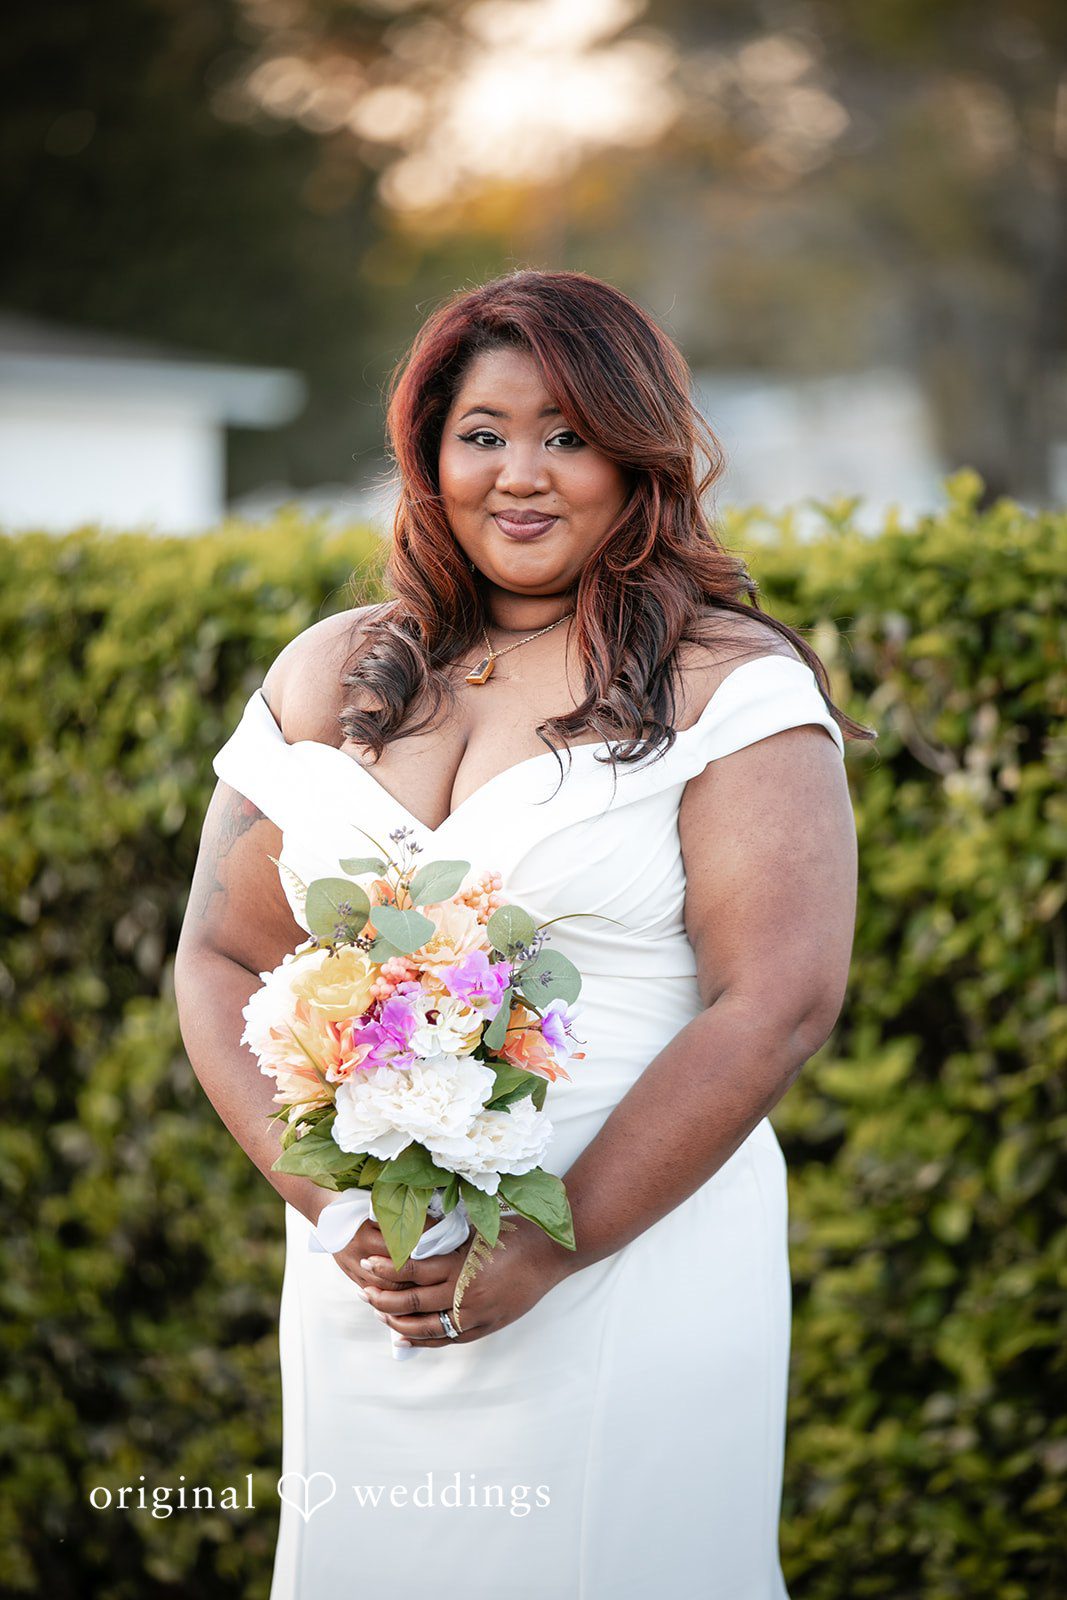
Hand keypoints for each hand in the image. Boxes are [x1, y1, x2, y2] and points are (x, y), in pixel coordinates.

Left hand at [354, 1213, 572, 1346]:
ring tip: (380, 1313)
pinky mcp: (486, 1326)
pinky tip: (406, 1336)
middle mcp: (464, 1293)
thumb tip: (409, 1235)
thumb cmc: (514, 1234)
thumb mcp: (474, 1231)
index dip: (385, 1269)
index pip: (411, 1270)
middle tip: (364, 1292)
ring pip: (427, 1327)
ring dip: (399, 1321)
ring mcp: (475, 1314)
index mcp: (460, 1264)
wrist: (549, 1253)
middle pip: (413, 1302)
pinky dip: (424, 1340)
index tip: (366, 1264)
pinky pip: (448, 1339)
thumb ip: (444, 1238)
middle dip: (383, 1298)